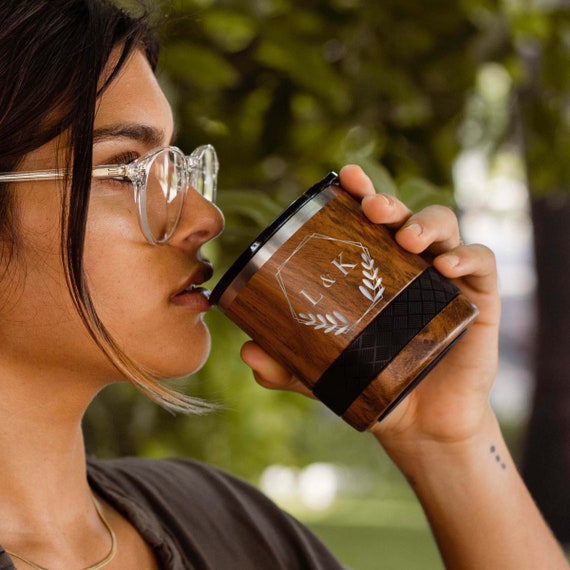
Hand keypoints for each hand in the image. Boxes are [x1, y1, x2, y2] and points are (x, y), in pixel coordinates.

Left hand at [241, 165, 500, 450]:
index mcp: (376, 271)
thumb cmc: (374, 386)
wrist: (420, 423)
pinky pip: (481, 262)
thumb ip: (287, 364)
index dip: (360, 193)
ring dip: (425, 222)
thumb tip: (246, 353)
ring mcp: (446, 278)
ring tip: (407, 238)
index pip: (368, 223)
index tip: (347, 177)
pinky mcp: (478, 298)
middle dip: (387, 202)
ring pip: (443, 227)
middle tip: (371, 207)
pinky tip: (446, 266)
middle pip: (403, 216)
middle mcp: (410, 265)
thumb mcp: (323, 374)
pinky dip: (466, 255)